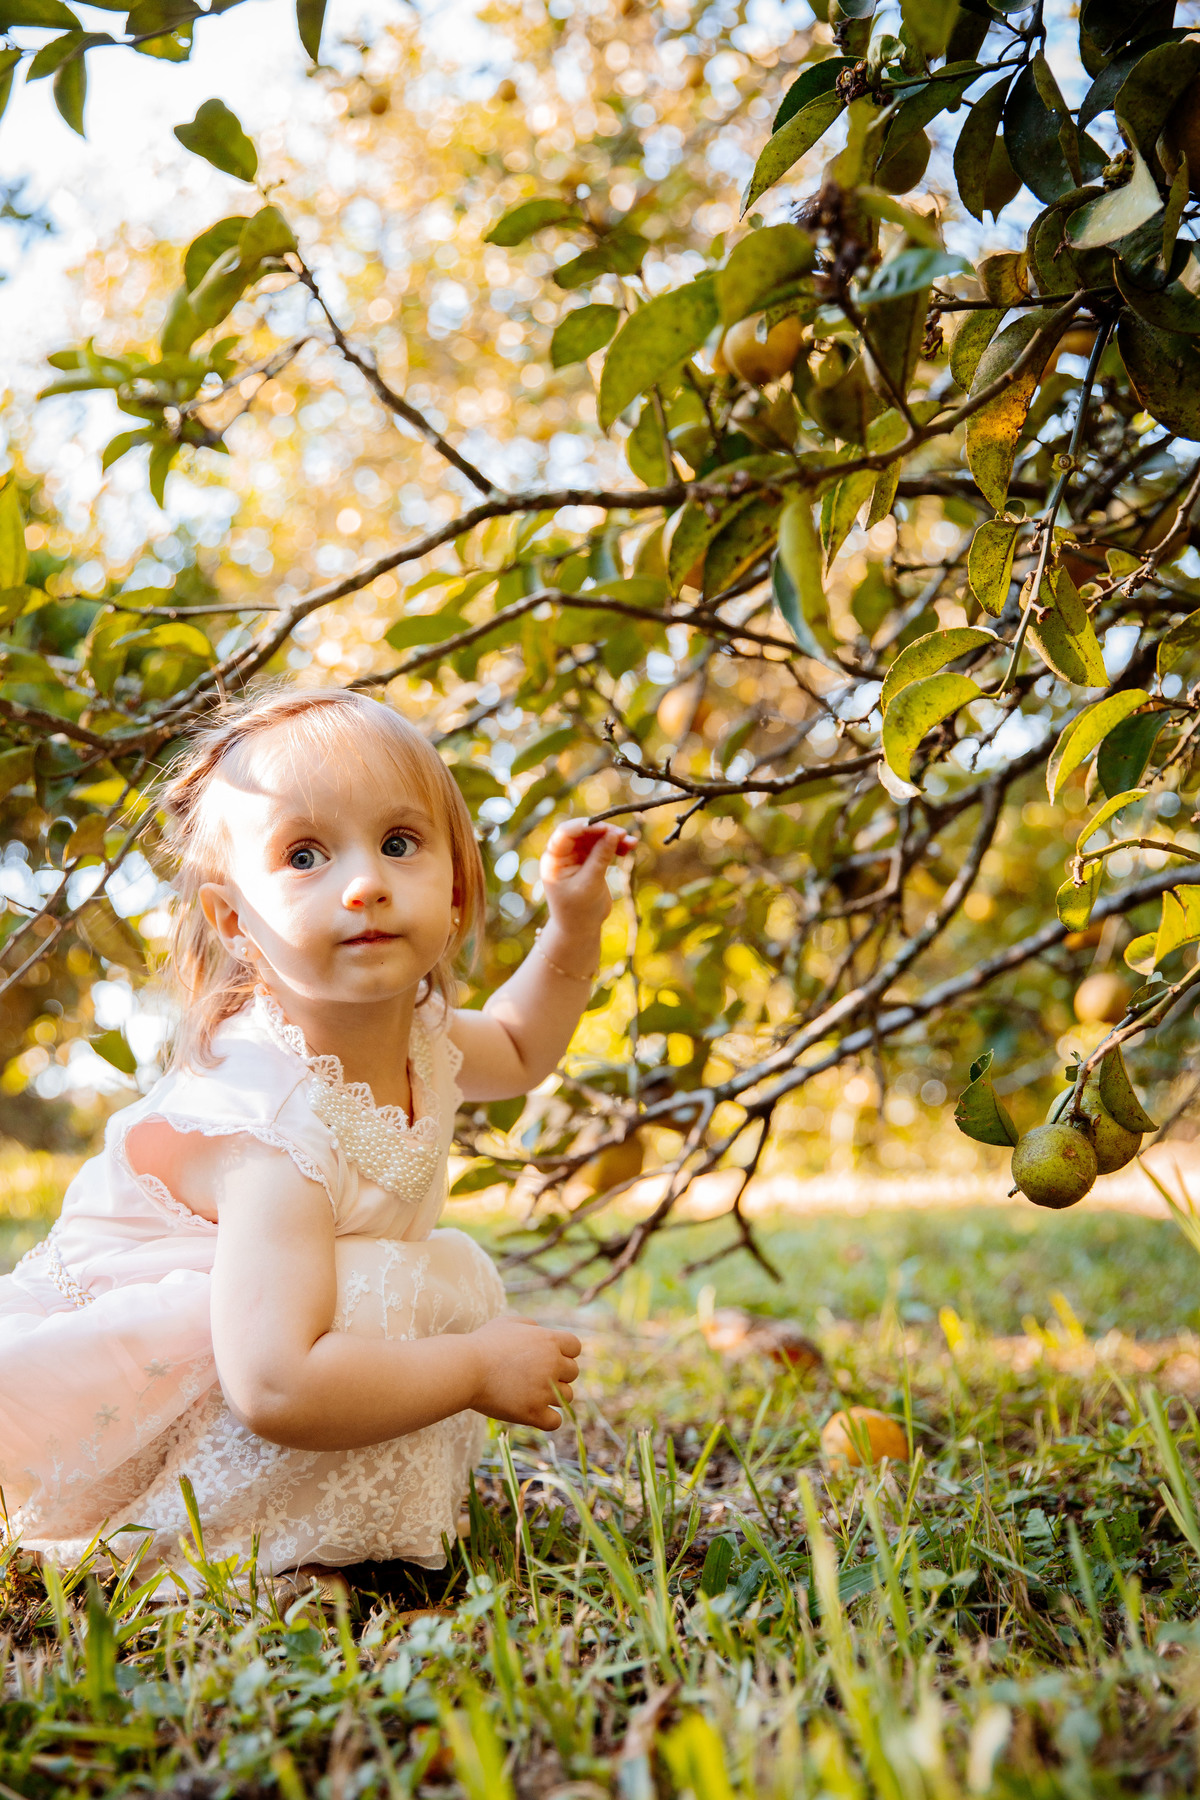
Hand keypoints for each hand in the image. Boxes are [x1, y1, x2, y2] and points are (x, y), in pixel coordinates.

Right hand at [467, 1316, 581, 1428]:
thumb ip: (531, 1327)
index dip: (564, 1353)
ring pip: (567, 1397)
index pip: (575, 1347)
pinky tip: (533, 1412)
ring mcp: (544, 1390)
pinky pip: (555, 1421)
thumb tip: (542, 1334)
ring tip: (529, 1393)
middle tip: (534, 1377)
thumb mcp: (508, 1323)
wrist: (465, 1369)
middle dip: (558, 1374)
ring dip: (553, 1396)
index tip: (548, 1358)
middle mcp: (552, 1364)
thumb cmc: (483, 1344)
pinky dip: (547, 1419)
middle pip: (572, 1373)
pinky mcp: (533, 1413)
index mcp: (549, 1340)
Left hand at [540, 820, 635, 935]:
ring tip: (632, 842)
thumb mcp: (590, 884)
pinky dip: (615, 846)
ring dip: (613, 838)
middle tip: (623, 834)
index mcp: (554, 860)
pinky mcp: (589, 861)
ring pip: (595, 838)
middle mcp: (563, 855)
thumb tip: (614, 833)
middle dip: (603, 831)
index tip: (606, 827)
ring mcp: (576, 857)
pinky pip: (602, 847)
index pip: (565, 833)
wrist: (580, 929)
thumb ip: (600, 858)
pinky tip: (629, 848)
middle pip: (583, 832)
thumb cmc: (579, 911)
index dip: (585, 826)